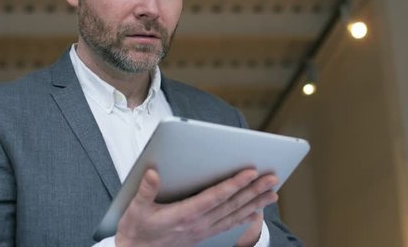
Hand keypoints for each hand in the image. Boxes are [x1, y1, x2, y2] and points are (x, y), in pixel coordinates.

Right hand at [115, 168, 277, 246]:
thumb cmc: (136, 231)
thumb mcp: (136, 210)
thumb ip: (146, 191)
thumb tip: (153, 173)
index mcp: (184, 215)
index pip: (215, 196)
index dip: (234, 184)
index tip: (250, 172)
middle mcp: (198, 223)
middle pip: (232, 205)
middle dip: (253, 190)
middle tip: (272, 178)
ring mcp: (203, 230)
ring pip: (234, 215)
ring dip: (255, 203)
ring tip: (272, 193)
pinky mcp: (203, 234)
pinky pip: (229, 225)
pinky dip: (245, 217)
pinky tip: (256, 212)